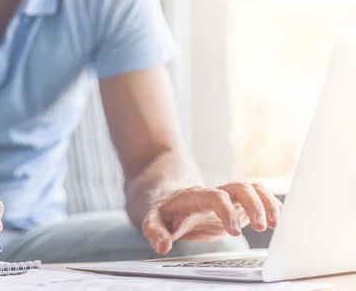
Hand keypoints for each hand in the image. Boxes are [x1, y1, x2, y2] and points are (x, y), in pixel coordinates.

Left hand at [141, 182, 282, 254]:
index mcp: (196, 196)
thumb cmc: (165, 212)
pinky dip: (272, 205)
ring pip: (253, 189)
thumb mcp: (153, 221)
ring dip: (267, 203)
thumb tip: (162, 246)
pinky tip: (279, 220)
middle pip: (239, 186)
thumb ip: (155, 232)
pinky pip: (259, 198)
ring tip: (275, 224)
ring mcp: (230, 198)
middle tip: (261, 227)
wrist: (172, 201)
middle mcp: (216, 193)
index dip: (227, 211)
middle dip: (253, 204)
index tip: (234, 232)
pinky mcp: (238, 206)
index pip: (215, 196)